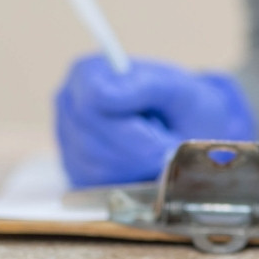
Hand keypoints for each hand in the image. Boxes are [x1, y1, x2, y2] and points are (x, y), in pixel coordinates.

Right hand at [55, 54, 256, 186]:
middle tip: (170, 145)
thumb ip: (143, 86)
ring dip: (139, 163)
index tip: (159, 127)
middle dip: (139, 147)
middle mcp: (71, 106)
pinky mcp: (79, 171)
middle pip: (92, 137)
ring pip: (97, 164)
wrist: (187, 129)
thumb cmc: (180, 102)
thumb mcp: (175, 87)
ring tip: (163, 150)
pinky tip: (149, 163)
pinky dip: (132, 178)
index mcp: (88, 74)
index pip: (92, 101)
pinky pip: (100, 184)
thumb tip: (105, 95)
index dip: (127, 120)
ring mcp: (71, 140)